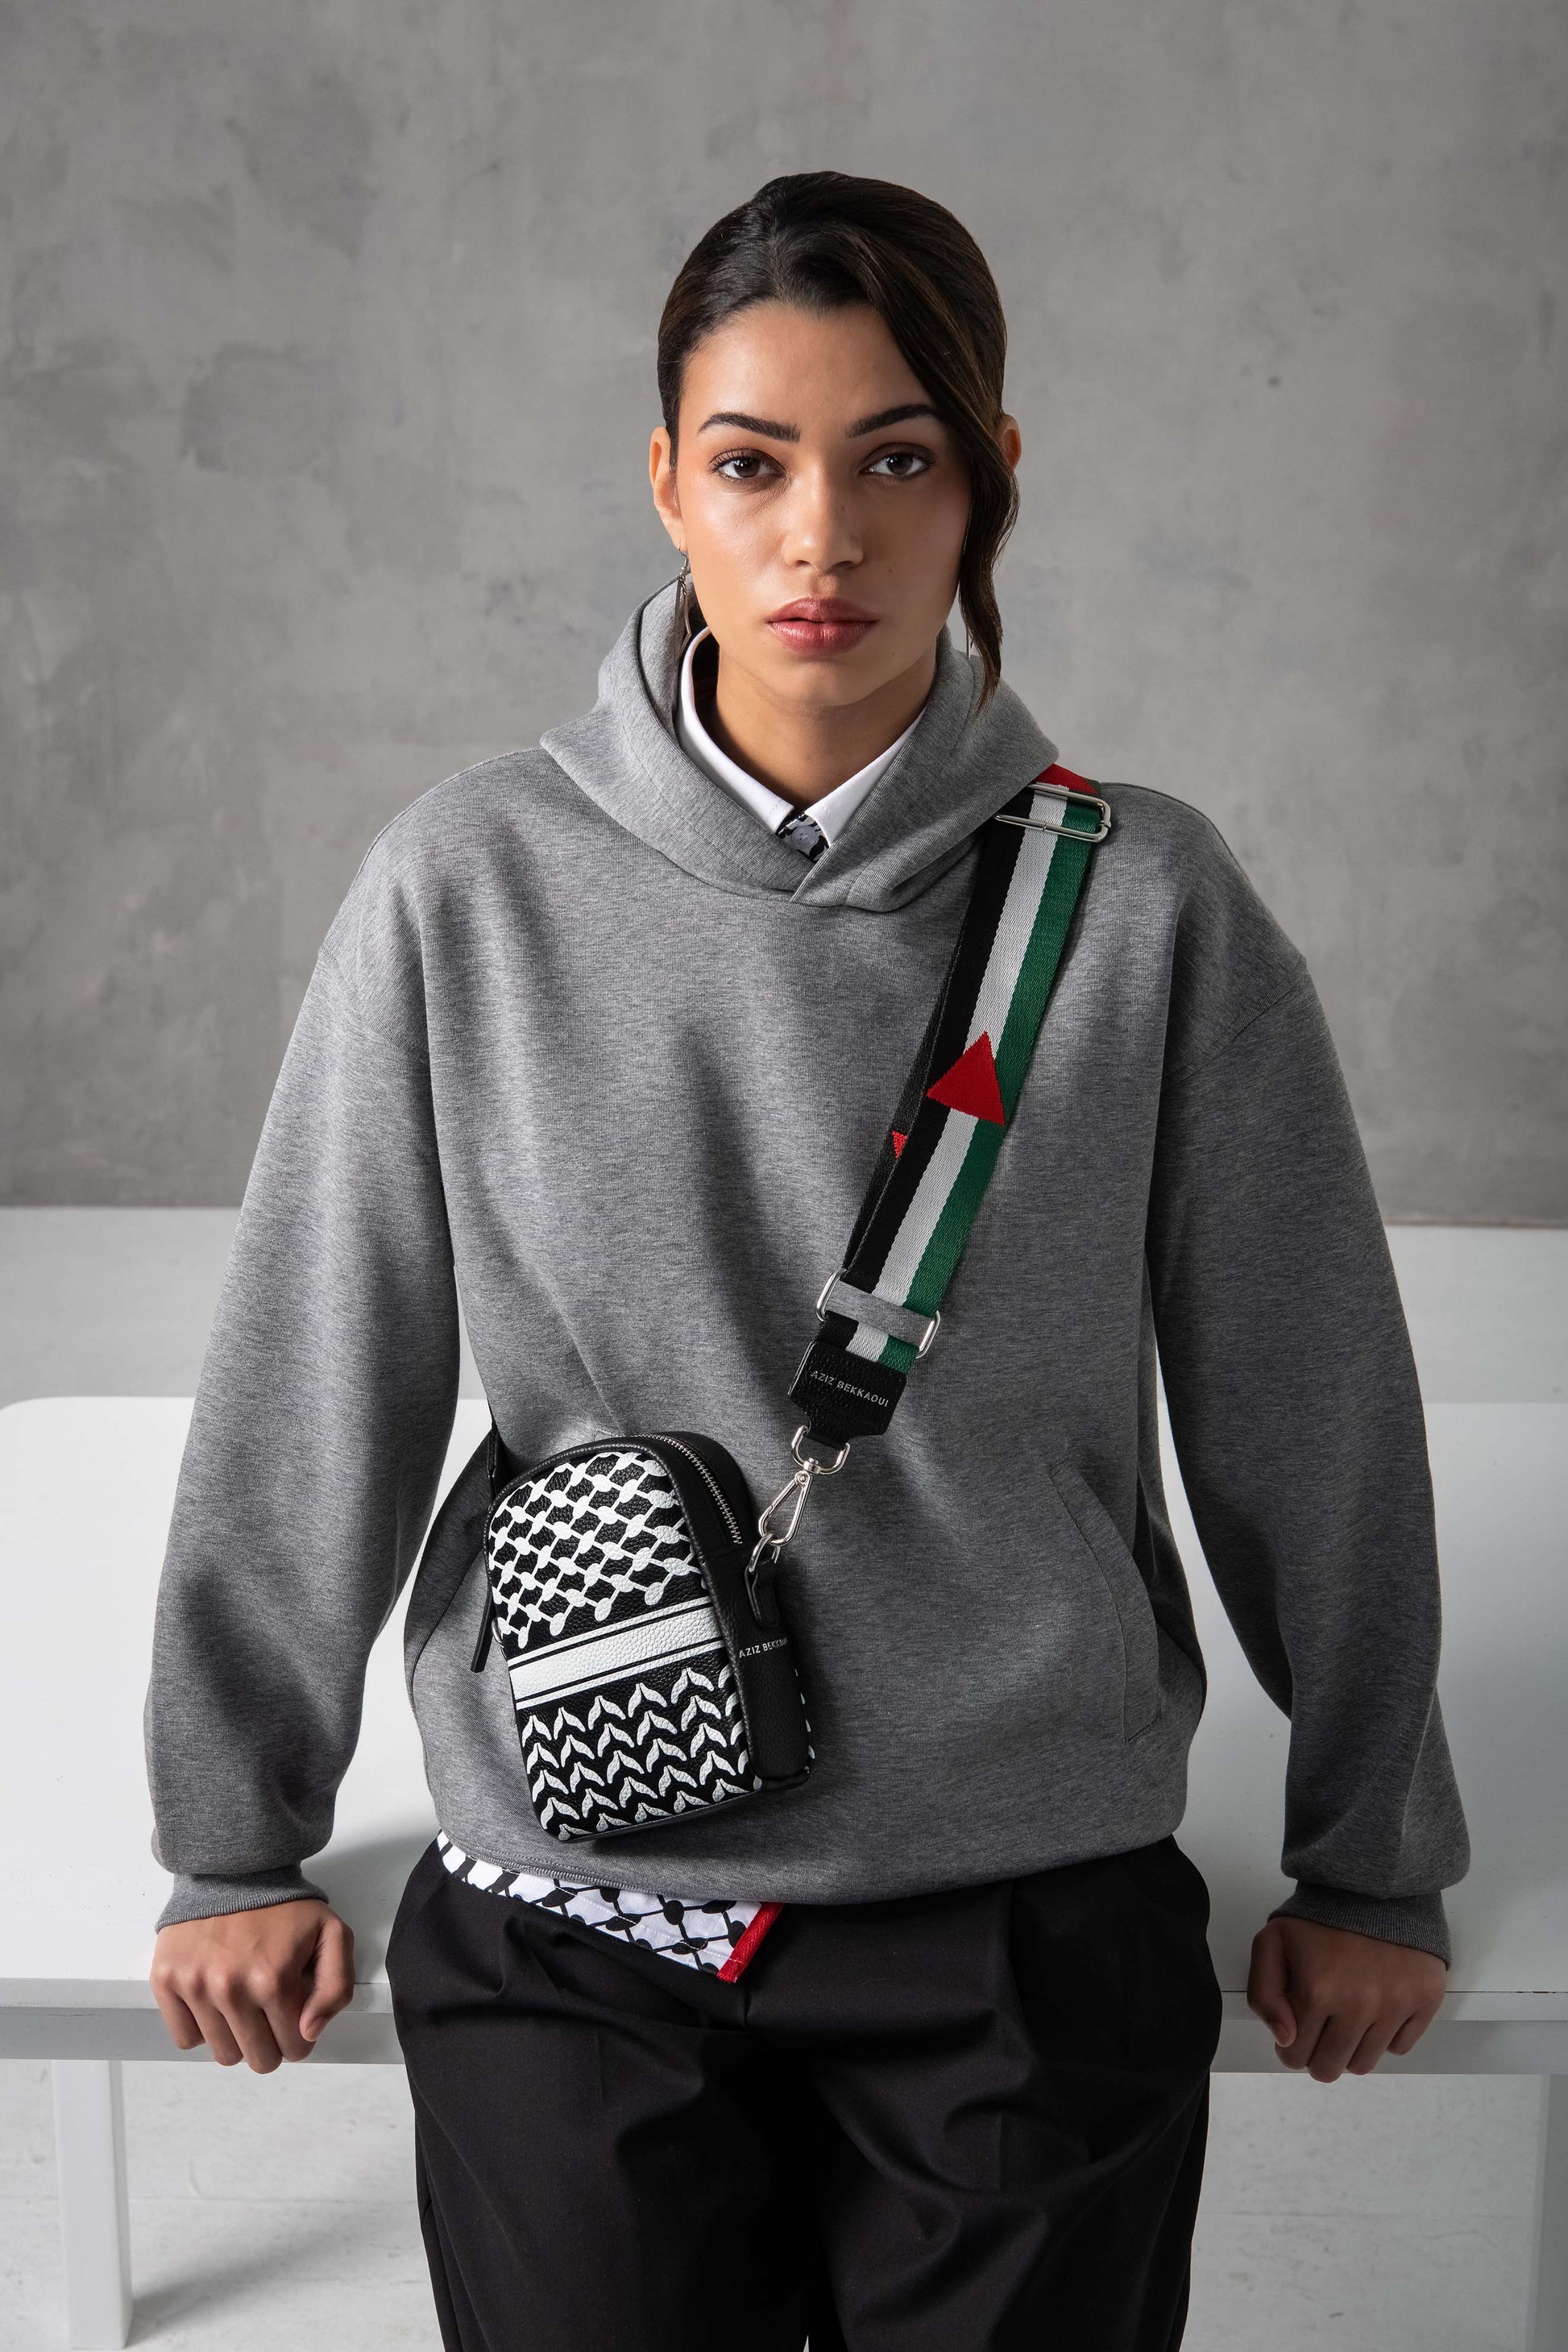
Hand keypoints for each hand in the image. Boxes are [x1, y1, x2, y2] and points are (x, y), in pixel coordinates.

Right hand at [150, 1899, 355, 2072]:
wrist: (232, 1870)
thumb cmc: (283, 1906)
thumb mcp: (331, 1935)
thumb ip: (336, 1988)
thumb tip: (308, 2032)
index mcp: (274, 1979)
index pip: (295, 2048)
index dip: (300, 2035)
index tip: (296, 2014)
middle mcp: (231, 1988)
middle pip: (258, 2059)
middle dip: (271, 2042)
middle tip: (270, 2012)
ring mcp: (194, 1986)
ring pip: (222, 2054)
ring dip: (237, 2036)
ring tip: (243, 2002)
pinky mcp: (166, 1981)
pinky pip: (185, 2038)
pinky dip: (202, 2028)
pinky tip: (215, 2001)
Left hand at [1247, 1915, 1444, 2080]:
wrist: (1374, 1886)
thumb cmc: (1318, 1919)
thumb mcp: (1272, 1944)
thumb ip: (1264, 1995)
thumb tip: (1285, 2041)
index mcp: (1317, 1992)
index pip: (1295, 2056)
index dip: (1289, 2048)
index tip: (1295, 2030)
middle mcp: (1359, 2005)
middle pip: (1332, 2068)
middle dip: (1317, 2056)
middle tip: (1319, 2031)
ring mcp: (1395, 2005)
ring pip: (1365, 2063)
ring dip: (1350, 2049)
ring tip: (1345, 2019)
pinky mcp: (1425, 2001)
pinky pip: (1399, 2047)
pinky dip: (1384, 2036)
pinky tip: (1375, 2008)